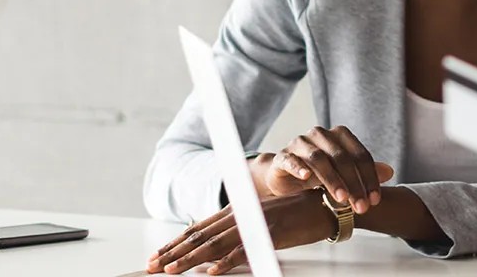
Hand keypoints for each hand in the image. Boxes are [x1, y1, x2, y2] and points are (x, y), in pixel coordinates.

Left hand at [146, 190, 334, 274]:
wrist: (323, 205)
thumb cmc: (295, 213)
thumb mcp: (261, 219)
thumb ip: (239, 229)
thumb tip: (218, 248)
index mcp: (236, 210)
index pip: (198, 228)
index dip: (176, 242)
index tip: (158, 255)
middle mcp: (240, 214)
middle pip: (200, 235)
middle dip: (173, 252)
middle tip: (153, 265)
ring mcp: (254, 223)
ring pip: (214, 244)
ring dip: (190, 258)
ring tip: (171, 270)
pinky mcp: (270, 234)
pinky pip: (244, 250)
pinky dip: (226, 262)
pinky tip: (212, 271)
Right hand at [257, 125, 385, 214]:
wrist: (284, 176)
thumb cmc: (318, 174)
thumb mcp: (344, 175)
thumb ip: (365, 172)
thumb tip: (390, 172)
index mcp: (340, 135)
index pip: (360, 155)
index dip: (370, 178)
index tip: (374, 200)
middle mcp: (320, 135)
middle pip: (341, 157)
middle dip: (354, 183)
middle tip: (361, 206)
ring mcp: (300, 143)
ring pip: (319, 159)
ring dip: (332, 180)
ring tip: (342, 199)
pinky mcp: (283, 155)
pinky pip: (290, 159)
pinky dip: (298, 167)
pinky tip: (305, 179)